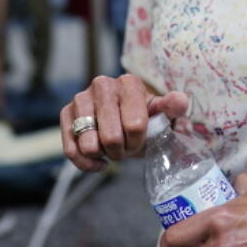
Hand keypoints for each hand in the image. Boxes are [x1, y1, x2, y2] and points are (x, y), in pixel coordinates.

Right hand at [59, 74, 187, 170]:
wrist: (123, 120)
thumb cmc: (144, 118)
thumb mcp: (161, 114)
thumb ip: (171, 107)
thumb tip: (180, 101)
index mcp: (129, 83)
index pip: (135, 125)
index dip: (139, 141)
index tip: (141, 140)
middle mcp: (102, 85)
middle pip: (111, 137)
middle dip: (121, 150)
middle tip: (126, 148)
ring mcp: (81, 98)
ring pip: (88, 144)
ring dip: (103, 155)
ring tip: (111, 149)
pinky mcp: (66, 113)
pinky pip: (71, 150)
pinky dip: (86, 163)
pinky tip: (99, 161)